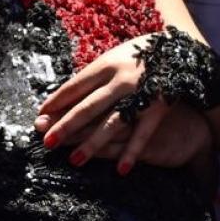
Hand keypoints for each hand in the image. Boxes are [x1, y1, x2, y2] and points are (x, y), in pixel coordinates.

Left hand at [37, 36, 163, 172]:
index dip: (57, 101)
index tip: (40, 116)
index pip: (75, 86)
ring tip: (74, 160)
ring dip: (92, 143)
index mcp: (106, 64)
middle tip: (47, 141)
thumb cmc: (138, 56)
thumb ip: (93, 76)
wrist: (179, 50)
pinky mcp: (157, 108)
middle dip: (66, 125)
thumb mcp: (113, 58)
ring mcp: (139, 95)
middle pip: (88, 106)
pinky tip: (121, 170)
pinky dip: (132, 152)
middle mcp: (120, 80)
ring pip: (111, 123)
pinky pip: (142, 134)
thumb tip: (63, 94)